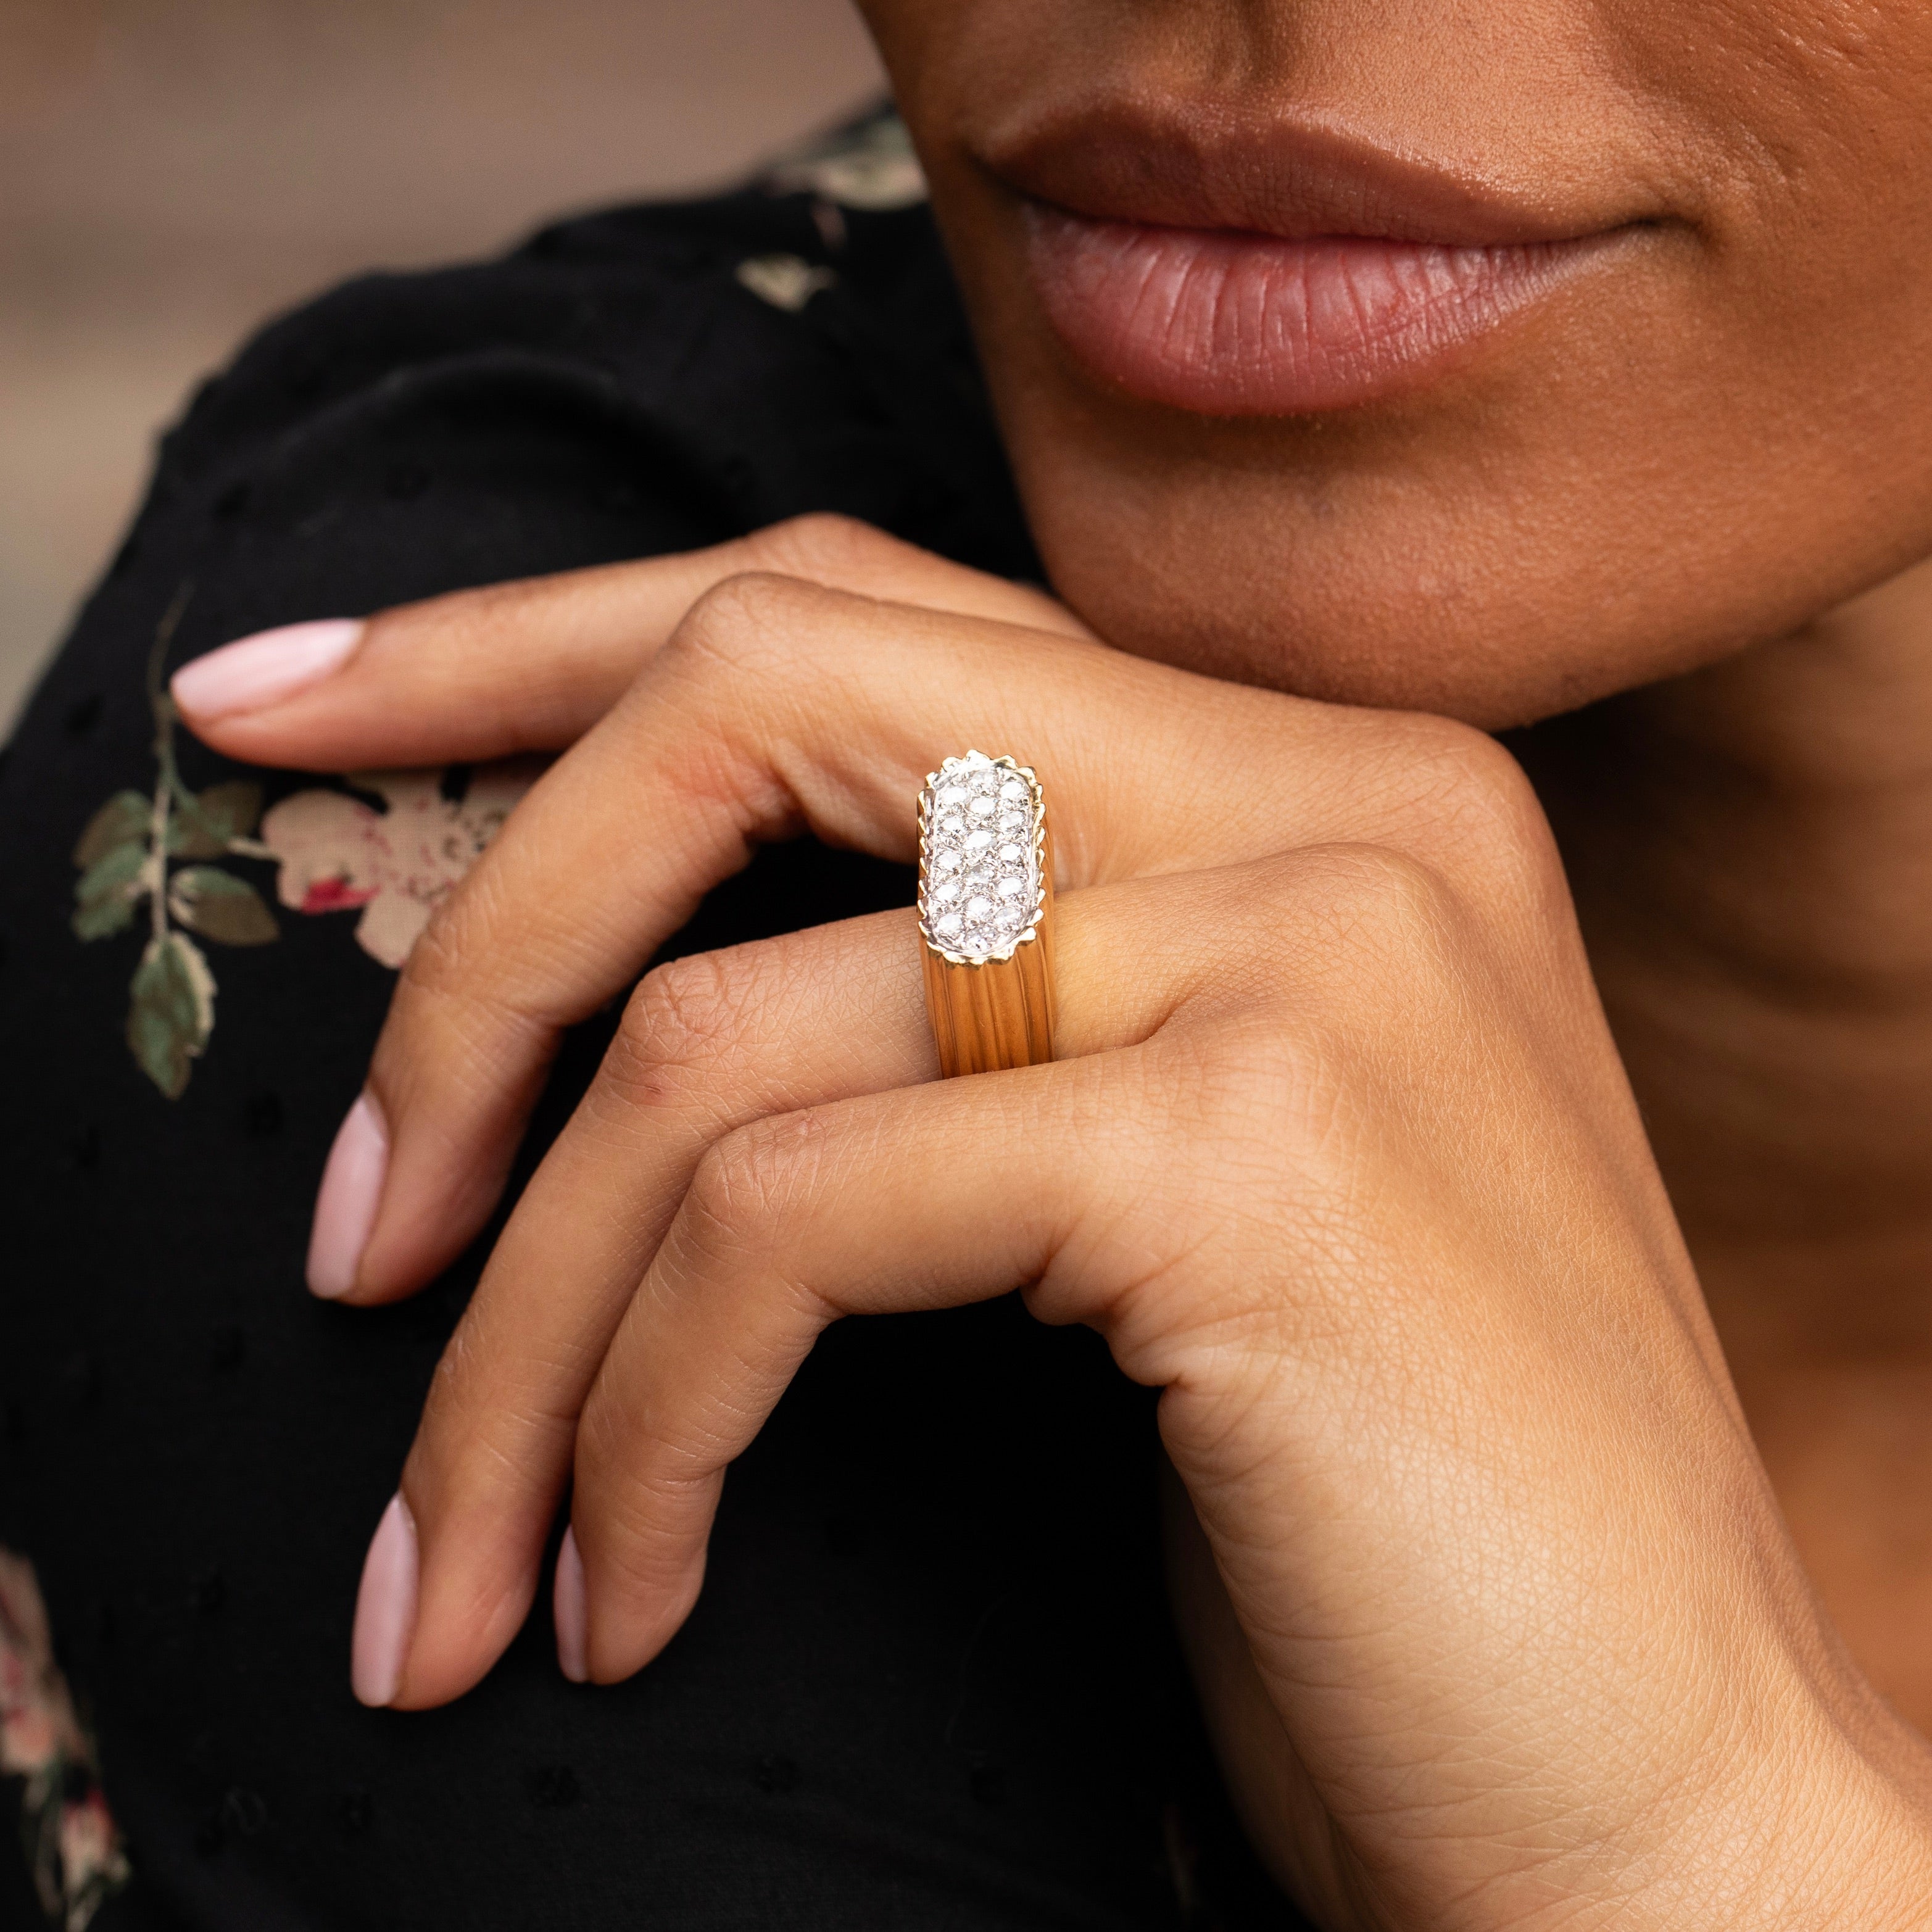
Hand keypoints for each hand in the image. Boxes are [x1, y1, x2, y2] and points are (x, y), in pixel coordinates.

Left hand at [180, 518, 1931, 1927]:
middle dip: (481, 932)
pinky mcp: (1253, 1156)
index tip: (288, 703)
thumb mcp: (1159, 1175)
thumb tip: (624, 984)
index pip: (858, 606)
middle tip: (339, 1222)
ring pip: (716, 1035)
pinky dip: (642, 1416)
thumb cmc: (1376, 1501)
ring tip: (454, 1548)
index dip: (537, 638)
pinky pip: (789, 1222)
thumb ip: (969, 1004)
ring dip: (519, 1317)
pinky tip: (632, 1588)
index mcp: (1312, 776)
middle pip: (756, 687)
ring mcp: (1306, 950)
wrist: (1658, 1791)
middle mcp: (1327, 798)